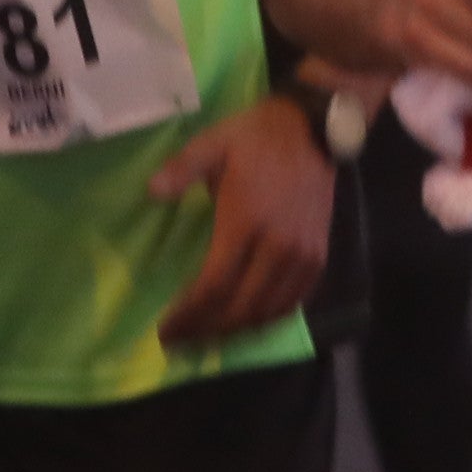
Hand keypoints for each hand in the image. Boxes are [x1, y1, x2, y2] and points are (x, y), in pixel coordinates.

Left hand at [149, 95, 337, 348]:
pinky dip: (269, 318)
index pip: (215, 285)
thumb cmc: (254, 138)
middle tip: (181, 342)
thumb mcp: (212, 143)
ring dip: (237, 329)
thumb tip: (152, 191)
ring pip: (268, 310)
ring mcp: (304, 254)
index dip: (190, 314)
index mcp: (247, 222)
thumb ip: (182, 168)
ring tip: (209, 335)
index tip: (166, 331)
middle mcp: (279, 246)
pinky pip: (294, 302)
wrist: (311, 129)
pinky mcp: (319, 256)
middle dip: (207, 330)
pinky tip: (248, 320)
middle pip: (241, 307)